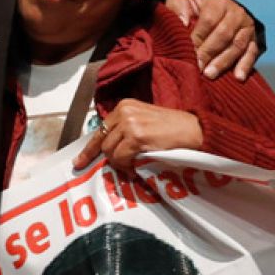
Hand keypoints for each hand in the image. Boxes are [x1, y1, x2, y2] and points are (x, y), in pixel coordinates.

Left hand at [72, 100, 202, 177]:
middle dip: (109, 158)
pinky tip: (136, 168)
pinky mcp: (136, 136)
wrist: (194, 130)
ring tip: (133, 166)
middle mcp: (124, 111)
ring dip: (119, 163)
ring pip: (110, 151)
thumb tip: (109, 148)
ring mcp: (129, 123)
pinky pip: (120, 157)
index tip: (80, 160)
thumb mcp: (144, 121)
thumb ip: (126, 129)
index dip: (89, 148)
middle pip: (102, 142)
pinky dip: (126, 167)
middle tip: (121, 168)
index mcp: (124, 106)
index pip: (100, 129)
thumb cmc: (173, 128)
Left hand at [165, 0, 259, 80]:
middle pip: (224, 35)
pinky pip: (251, 53)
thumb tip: (183, 24)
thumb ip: (178, 9)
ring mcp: (246, 27)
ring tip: (210, 74)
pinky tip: (238, 77)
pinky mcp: (253, 40)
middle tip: (197, 67)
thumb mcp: (181, 1)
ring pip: (237, 46)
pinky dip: (245, 65)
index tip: (187, 53)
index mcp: (218, 2)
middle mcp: (236, 12)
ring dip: (223, 62)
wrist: (205, 9)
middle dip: (209, 53)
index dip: (198, 38)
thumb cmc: (190, 7)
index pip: (209, 21)